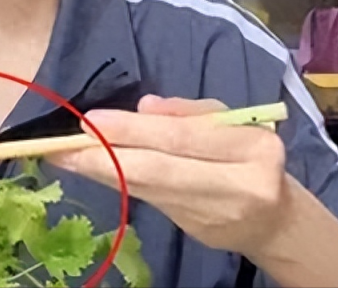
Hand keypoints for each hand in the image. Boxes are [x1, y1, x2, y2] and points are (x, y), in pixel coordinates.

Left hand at [48, 96, 291, 256]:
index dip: (133, 131)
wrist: (273, 219)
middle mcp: (238, 184)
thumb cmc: (249, 155)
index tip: (92, 121)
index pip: (183, 137)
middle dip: (107, 156)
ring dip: (101, 172)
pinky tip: (89, 171)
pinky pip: (148, 199)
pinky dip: (116, 183)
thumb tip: (144, 106)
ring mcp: (215, 213)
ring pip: (149, 187)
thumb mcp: (232, 120)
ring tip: (64, 157)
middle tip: (64, 146)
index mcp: (253, 147)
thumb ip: (190, 112)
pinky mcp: (195, 232)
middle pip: (161, 168)